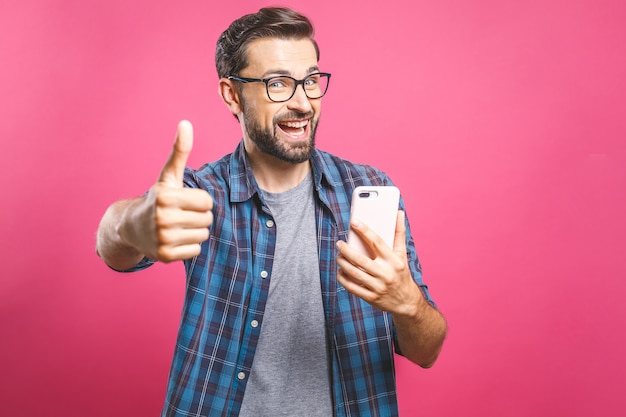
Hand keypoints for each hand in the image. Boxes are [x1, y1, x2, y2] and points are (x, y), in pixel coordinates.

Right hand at [118, 121, 213, 261]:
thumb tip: (186, 123)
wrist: (131, 227)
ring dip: (195, 231)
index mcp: (166, 197)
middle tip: (181, 214)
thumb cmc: (158, 199)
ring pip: (203, 235)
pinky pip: (196, 251)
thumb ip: (179, 151)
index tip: (185, 200)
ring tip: (178, 226)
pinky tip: (175, 239)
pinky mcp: (165, 256)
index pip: (207, 201)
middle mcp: (162, 218)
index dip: (199, 201)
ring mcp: (163, 239)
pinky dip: (189, 246)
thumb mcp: (168, 176)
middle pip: (207, 219)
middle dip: (198, 216)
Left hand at [336, 211, 420, 315]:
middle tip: (339, 243)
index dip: (364, 230)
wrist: (406, 302)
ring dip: (342, 263)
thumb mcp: (402, 255)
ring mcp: (378, 287)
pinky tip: (340, 271)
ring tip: (339, 256)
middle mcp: (386, 273)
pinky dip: (343, 278)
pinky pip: (352, 287)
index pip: (377, 242)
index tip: (354, 222)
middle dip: (346, 250)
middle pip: (360, 259)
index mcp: (394, 261)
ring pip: (354, 272)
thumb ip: (399, 234)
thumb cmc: (401, 274)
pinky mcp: (371, 297)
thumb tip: (399, 213)